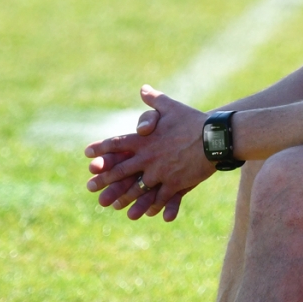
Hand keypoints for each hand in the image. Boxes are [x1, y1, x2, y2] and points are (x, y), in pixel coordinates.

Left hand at [83, 85, 217, 221]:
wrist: (215, 138)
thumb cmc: (194, 121)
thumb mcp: (172, 106)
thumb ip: (155, 100)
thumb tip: (143, 89)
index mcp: (144, 140)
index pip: (117, 143)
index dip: (101, 149)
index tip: (87, 154)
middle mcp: (148, 157)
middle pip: (121, 170)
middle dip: (104, 179)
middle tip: (90, 187)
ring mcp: (160, 172)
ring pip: (137, 188)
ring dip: (124, 198)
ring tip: (114, 205)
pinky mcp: (175, 183)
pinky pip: (160, 197)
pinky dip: (152, 205)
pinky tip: (147, 212)